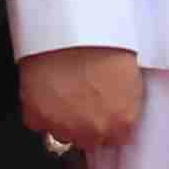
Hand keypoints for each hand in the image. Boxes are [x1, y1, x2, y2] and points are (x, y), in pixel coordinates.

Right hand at [19, 45, 144, 153]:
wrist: (73, 28)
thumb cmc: (105, 42)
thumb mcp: (131, 75)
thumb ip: (125, 103)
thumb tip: (118, 107)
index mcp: (123, 121)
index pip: (117, 139)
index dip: (108, 122)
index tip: (103, 110)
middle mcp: (94, 130)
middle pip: (89, 140)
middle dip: (86, 123)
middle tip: (82, 96)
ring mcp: (64, 127)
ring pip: (62, 134)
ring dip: (62, 118)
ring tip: (64, 89)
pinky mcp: (37, 118)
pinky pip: (37, 122)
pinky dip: (39, 109)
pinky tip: (46, 88)